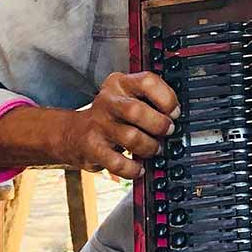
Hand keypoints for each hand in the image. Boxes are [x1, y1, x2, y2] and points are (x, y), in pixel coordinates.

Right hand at [58, 72, 179, 179]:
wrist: (75, 133)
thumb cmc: (113, 116)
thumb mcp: (128, 97)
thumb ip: (150, 100)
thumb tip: (177, 115)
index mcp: (120, 83)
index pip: (147, 81)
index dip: (166, 98)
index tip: (174, 111)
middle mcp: (108, 101)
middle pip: (137, 111)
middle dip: (159, 124)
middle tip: (168, 131)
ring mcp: (99, 125)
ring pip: (131, 138)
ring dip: (150, 147)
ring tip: (155, 149)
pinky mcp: (93, 148)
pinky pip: (118, 163)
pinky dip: (134, 169)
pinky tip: (139, 168)